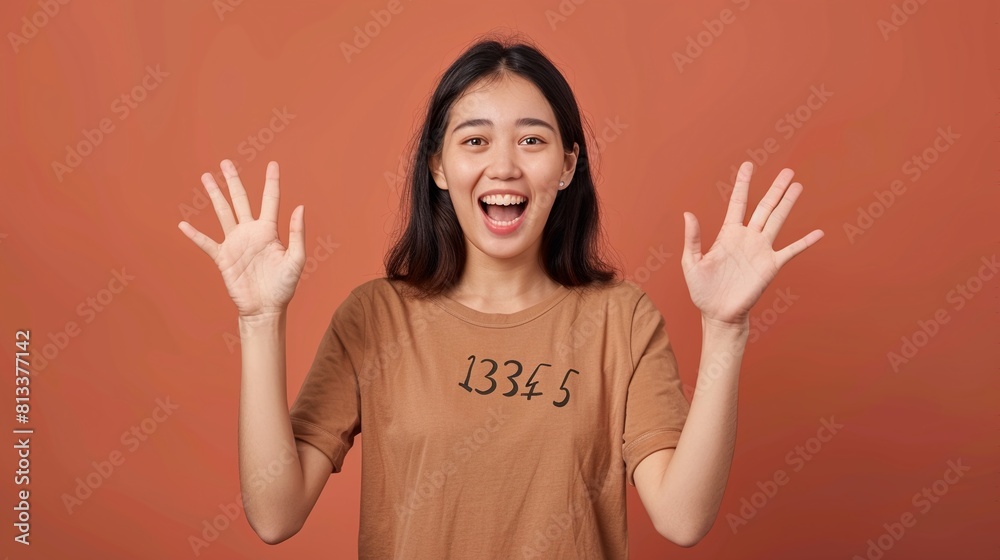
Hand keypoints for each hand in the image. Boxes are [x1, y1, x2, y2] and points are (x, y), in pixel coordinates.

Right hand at [178, 160, 305, 317]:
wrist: (266, 308)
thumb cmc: (284, 286)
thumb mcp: (296, 260)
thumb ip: (297, 233)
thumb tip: (300, 207)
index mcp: (269, 231)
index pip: (270, 200)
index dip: (271, 182)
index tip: (273, 163)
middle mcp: (250, 232)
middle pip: (240, 200)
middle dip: (233, 181)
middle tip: (226, 163)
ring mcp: (235, 243)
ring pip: (223, 213)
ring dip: (214, 195)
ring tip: (207, 177)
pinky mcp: (223, 258)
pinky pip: (206, 243)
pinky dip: (195, 235)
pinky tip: (183, 224)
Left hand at [680, 162, 823, 326]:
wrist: (718, 314)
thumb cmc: (702, 290)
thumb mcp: (691, 263)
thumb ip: (692, 238)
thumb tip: (688, 214)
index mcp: (727, 234)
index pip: (737, 203)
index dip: (743, 184)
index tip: (749, 166)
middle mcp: (747, 237)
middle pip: (764, 207)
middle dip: (775, 189)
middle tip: (788, 171)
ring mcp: (760, 250)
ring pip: (777, 221)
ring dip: (788, 204)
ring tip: (798, 186)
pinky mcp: (770, 265)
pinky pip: (791, 251)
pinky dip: (804, 242)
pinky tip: (818, 233)